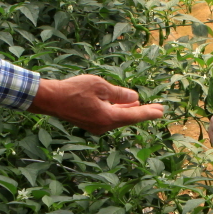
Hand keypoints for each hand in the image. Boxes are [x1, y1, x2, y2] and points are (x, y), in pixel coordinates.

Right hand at [29, 75, 163, 134]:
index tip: (161, 111)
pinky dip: (118, 111)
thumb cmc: (74, 90)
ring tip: (141, 104)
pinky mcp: (90, 123)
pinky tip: (122, 105)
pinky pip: (109, 117)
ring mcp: (96, 126)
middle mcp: (104, 126)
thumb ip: (119, 93)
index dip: (149, 112)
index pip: (134, 115)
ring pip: (118, 118)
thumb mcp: (101, 87)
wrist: (50, 99)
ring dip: (129, 111)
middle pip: (128, 118)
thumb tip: (134, 96)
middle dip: (142, 112)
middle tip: (158, 109)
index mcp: (108, 118)